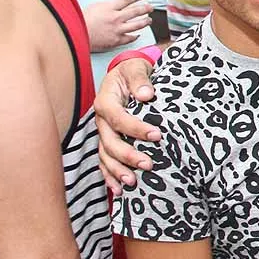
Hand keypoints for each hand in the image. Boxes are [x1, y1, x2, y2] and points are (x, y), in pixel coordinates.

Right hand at [84, 0, 151, 51]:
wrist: (76, 35)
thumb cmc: (81, 21)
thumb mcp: (94, 7)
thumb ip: (106, 6)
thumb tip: (112, 6)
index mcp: (110, 8)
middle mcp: (116, 18)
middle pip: (136, 11)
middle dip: (145, 8)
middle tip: (150, 7)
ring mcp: (117, 30)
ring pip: (136, 25)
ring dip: (145, 22)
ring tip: (149, 20)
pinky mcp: (116, 41)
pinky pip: (129, 38)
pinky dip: (134, 36)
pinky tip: (137, 35)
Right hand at [94, 57, 158, 194]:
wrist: (126, 75)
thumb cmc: (133, 72)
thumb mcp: (136, 68)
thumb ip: (140, 79)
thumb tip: (146, 94)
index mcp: (106, 101)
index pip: (118, 118)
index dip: (136, 128)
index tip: (157, 135)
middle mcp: (101, 120)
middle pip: (110, 141)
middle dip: (128, 155)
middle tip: (148, 164)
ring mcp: (103, 133)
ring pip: (105, 156)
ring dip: (117, 171)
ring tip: (132, 183)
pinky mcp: (107, 141)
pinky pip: (104, 162)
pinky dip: (110, 176)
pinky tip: (119, 190)